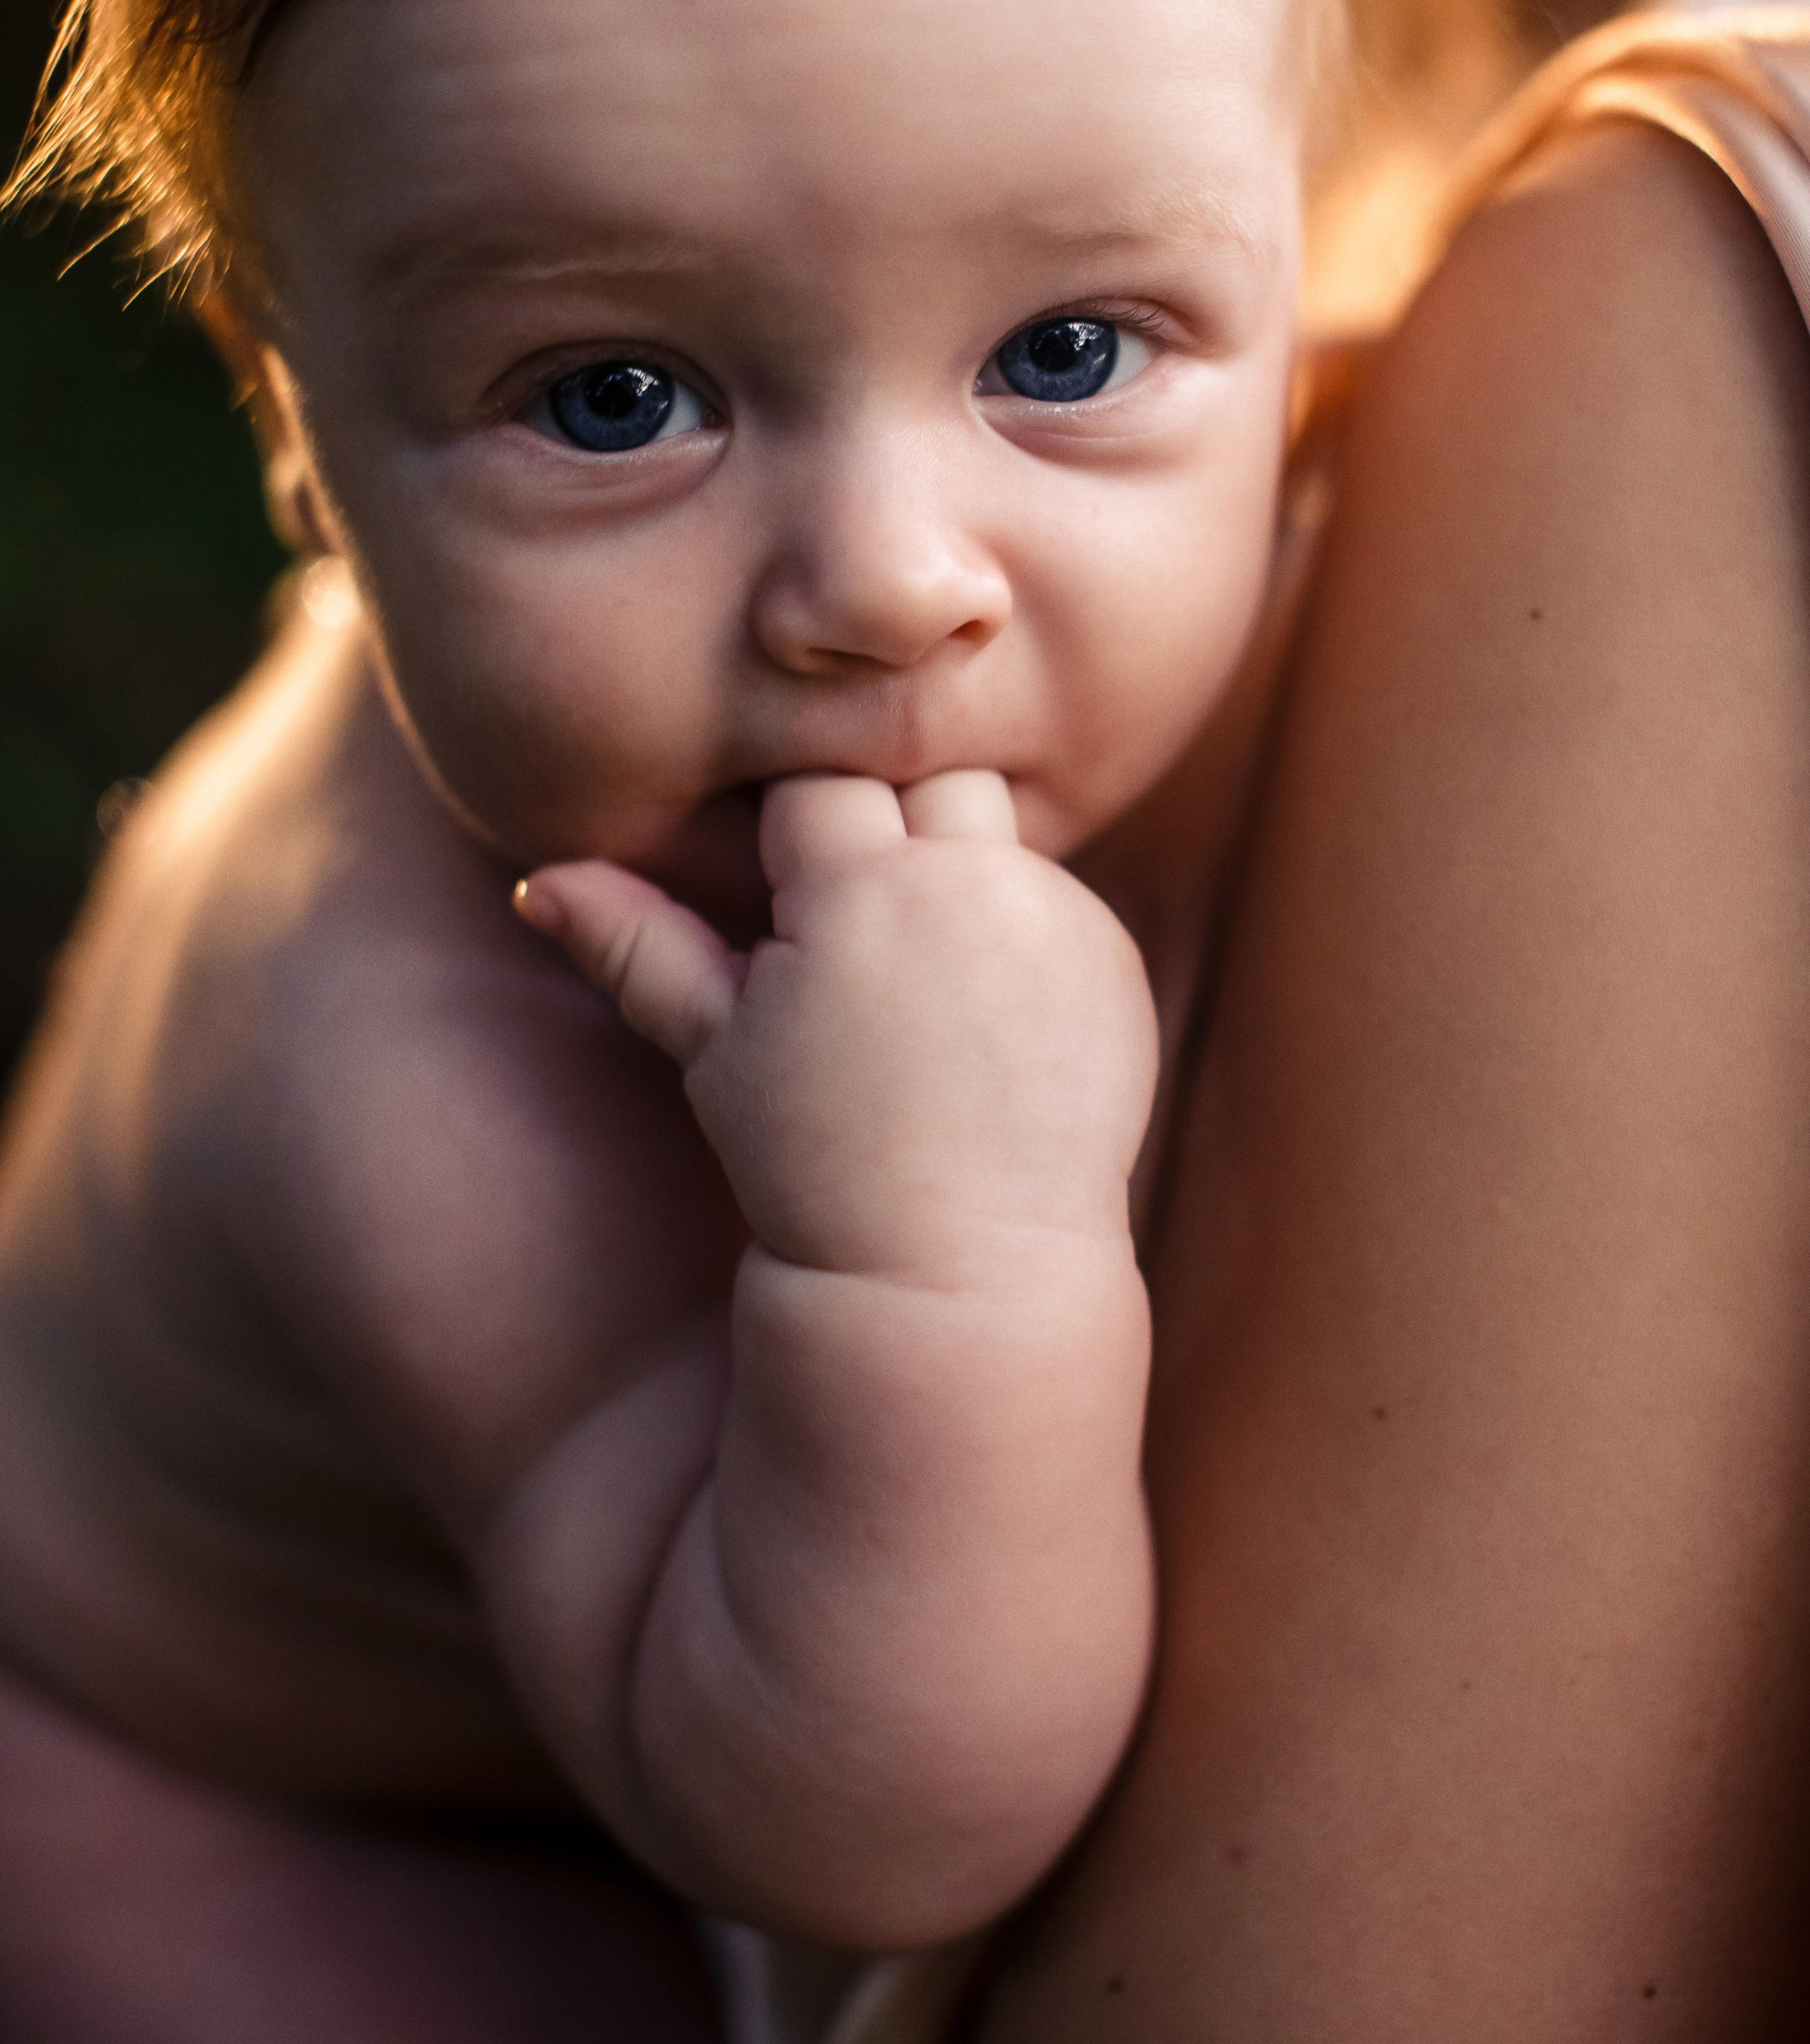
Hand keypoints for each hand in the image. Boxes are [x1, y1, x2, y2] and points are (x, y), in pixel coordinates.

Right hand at [516, 771, 1157, 1274]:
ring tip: (915, 965)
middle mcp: (973, 883)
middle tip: (852, 909)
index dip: (792, 824)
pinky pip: (1052, 896)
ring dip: (954, 862)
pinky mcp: (1113, 959)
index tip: (779, 880)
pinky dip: (1014, 923)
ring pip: (994, 824)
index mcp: (864, 888)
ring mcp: (1056, 919)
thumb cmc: (813, 1162)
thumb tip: (537, 877)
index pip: (818, 779)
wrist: (956, 1273)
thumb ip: (637, 945)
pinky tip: (979, 1008)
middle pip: (922, 770)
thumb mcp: (715, 1050)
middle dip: (886, 816)